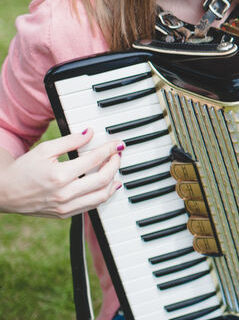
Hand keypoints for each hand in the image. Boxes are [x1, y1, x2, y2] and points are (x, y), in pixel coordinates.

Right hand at [0, 129, 123, 217]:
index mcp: (60, 175)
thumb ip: (70, 141)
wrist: (4, 193)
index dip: (110, 150)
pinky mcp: (64, 214)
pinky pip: (91, 206)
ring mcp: (65, 207)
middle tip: (117, 155)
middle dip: (115, 164)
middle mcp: (65, 194)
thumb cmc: (23, 169)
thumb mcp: (45, 150)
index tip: (117, 144)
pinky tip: (108, 186)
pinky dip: (103, 195)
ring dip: (113, 181)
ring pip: (101, 196)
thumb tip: (90, 133)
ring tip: (115, 169)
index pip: (95, 160)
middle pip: (103, 179)